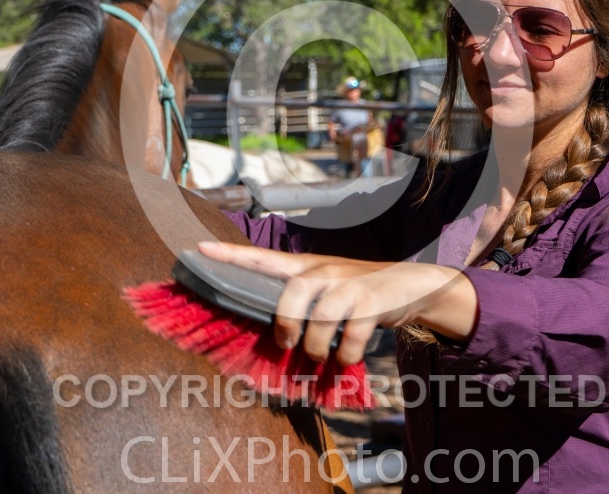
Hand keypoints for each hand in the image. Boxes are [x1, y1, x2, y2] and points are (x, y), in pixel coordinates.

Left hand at [198, 241, 477, 364]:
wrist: (410, 284)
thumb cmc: (358, 293)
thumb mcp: (328, 290)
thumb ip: (301, 305)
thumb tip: (274, 337)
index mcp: (307, 267)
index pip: (263, 258)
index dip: (231, 255)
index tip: (199, 249)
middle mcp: (325, 271)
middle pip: (293, 292)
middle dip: (287, 324)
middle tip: (288, 344)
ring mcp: (350, 285)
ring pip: (321, 317)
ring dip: (316, 346)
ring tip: (318, 357)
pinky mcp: (373, 301)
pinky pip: (352, 335)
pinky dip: (346, 356)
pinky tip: (347, 360)